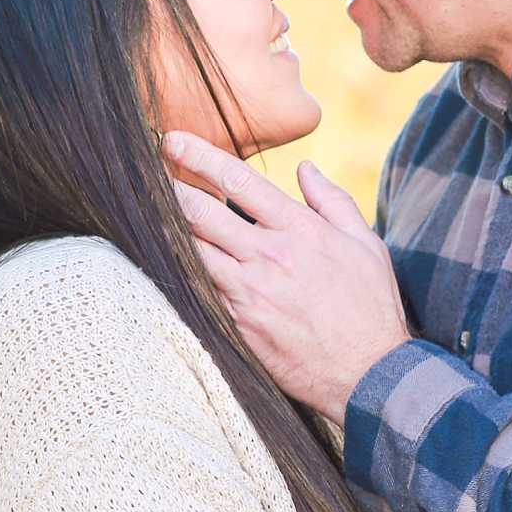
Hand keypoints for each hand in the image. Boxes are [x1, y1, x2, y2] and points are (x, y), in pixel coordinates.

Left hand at [164, 131, 410, 421]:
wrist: (368, 372)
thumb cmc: (370, 307)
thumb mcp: (366, 243)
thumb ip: (333, 201)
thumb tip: (306, 168)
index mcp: (300, 229)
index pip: (239, 180)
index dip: (200, 156)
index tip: (174, 139)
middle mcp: (269, 255)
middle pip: (202, 212)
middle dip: (169, 186)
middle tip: (144, 169)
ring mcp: (249, 292)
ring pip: (192, 250)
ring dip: (164, 227)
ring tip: (141, 208)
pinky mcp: (237, 325)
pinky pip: (197, 289)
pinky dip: (178, 269)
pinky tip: (159, 257)